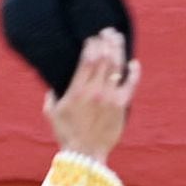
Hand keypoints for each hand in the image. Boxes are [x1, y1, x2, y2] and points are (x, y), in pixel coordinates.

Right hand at [46, 29, 139, 165]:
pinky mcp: (122, 106)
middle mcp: (96, 90)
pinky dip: (134, 71)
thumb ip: (51, 94)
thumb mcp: (51, 112)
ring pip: (117, 66)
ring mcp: (111, 97)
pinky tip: (133, 62)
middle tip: (106, 31)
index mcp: (78, 89)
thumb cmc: (66, 133)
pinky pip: (131, 84)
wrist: (85, 155)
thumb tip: (53, 82)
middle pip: (105, 57)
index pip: (88, 58)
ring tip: (117, 38)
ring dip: (118, 49)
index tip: (91, 37)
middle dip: (106, 40)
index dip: (91, 44)